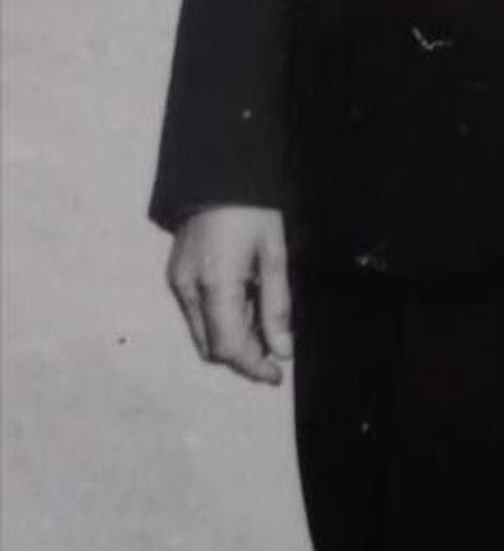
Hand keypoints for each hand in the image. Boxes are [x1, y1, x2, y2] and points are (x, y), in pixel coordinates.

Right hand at [166, 205, 291, 385]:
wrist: (217, 175)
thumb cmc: (253, 212)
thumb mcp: (274, 256)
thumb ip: (276, 306)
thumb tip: (281, 351)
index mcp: (215, 285)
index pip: (229, 348)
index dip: (253, 367)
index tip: (277, 375)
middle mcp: (188, 290)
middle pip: (212, 348)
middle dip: (243, 357)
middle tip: (275, 350)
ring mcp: (178, 283)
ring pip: (202, 334)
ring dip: (231, 340)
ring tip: (263, 323)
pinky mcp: (175, 276)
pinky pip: (196, 315)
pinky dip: (219, 321)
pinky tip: (244, 305)